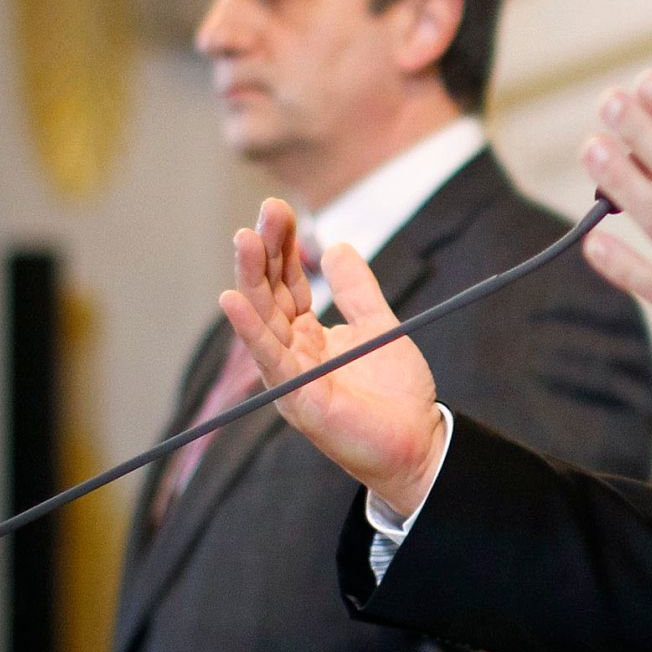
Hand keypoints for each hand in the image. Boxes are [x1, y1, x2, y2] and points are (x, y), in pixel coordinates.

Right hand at [220, 198, 444, 513]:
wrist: (419, 442)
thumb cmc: (396, 393)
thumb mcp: (379, 326)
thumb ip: (357, 290)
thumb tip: (336, 245)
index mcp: (309, 335)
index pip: (287, 283)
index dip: (283, 246)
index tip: (280, 208)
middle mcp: (291, 352)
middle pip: (268, 293)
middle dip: (264, 251)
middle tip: (266, 210)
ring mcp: (289, 375)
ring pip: (261, 319)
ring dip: (250, 278)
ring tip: (245, 239)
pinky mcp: (296, 397)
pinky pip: (268, 359)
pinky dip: (249, 329)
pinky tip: (233, 299)